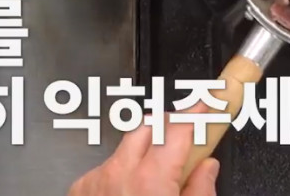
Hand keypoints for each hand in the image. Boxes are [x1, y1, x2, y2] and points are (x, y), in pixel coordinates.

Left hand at [67, 117, 219, 195]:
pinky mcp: (79, 191)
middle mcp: (119, 173)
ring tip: (155, 182)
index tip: (211, 102)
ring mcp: (96, 181)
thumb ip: (199, 191)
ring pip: (125, 149)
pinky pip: (105, 169)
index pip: (180, 128)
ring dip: (144, 154)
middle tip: (188, 141)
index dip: (199, 111)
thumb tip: (206, 168)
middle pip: (150, 128)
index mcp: (152, 180)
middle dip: (170, 128)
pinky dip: (120, 174)